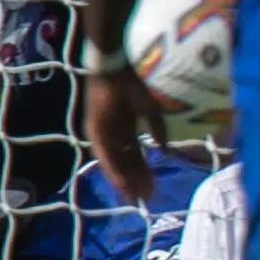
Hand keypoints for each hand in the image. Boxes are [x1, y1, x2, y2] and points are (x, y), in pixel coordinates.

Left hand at [83, 66, 167, 204]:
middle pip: (124, 161)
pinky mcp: (95, 129)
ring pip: (114, 161)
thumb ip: (158, 127)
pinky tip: (121, 182)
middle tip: (145, 198)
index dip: (142, 170)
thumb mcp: (151, 107)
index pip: (133, 153)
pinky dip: (112, 168)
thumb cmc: (135, 80)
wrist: (117, 62)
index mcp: (124, 125)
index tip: (151, 186)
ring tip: (134, 196)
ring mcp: (102, 131)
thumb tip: (165, 147)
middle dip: (135, 179)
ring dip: (124, 179)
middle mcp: (112, 132)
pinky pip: (104, 154)